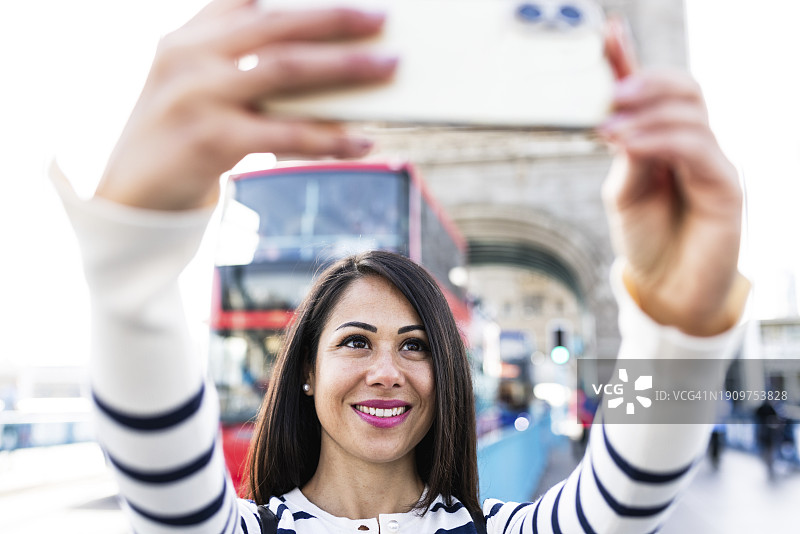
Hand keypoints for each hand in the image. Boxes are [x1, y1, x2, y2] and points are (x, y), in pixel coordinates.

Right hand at [95, 0, 395, 210]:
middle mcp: (189, 54)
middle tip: (382, 18)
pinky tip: (361, 140)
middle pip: (277, 25)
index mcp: (189, 34)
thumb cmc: (180, 135)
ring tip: (388, 67)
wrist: (130, 195)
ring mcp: (197, 95)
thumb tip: (324, 55)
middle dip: (335, 18)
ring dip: (344, 66)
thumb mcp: (195, 83)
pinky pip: (284, 133)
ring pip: (286, 70)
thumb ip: (238, 56)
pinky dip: (328, 137)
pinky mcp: (210, 139)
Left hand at [599, 18, 747, 335]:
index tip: (607, 34)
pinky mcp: (726, 185)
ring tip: (609, 126)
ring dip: (647, 114)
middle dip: (646, 82)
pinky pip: (697, 149)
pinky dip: (661, 140)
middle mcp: (693, 144)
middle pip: (684, 89)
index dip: (632, 61)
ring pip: (691, 115)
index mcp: (665, 141)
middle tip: (610, 92)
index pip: (654, 92)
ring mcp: (712, 162)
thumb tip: (618, 121)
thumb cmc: (647, 240)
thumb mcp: (623, 193)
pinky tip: (631, 143)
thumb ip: (626, 157)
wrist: (668, 289)